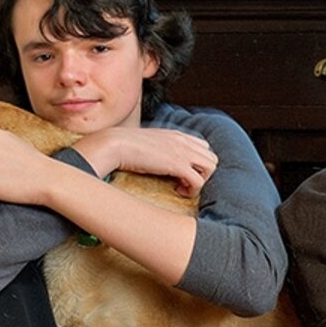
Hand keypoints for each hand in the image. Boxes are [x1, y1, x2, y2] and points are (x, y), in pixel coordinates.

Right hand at [73, 124, 215, 193]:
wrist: (114, 144)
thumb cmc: (123, 146)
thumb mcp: (146, 142)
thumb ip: (157, 148)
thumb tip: (154, 159)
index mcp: (176, 135)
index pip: (203, 146)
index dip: (197, 162)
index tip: (184, 173)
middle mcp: (183, 141)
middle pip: (212, 157)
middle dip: (203, 173)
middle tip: (185, 182)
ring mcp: (182, 152)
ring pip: (211, 167)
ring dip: (200, 181)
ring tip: (182, 187)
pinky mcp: (178, 165)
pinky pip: (199, 181)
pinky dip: (192, 190)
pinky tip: (178, 191)